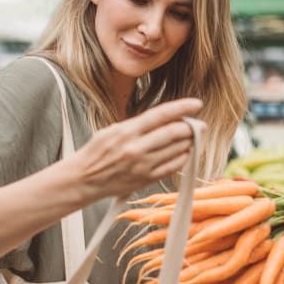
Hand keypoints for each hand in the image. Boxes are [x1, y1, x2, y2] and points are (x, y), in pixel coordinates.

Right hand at [71, 98, 204, 200]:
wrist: (84, 179)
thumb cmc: (97, 152)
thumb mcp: (113, 130)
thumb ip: (138, 124)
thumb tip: (164, 119)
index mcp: (127, 131)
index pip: (161, 115)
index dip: (182, 108)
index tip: (197, 104)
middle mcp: (136, 148)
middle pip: (174, 133)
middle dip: (191, 127)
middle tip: (199, 124)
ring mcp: (143, 165)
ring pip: (177, 150)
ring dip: (189, 142)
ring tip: (192, 137)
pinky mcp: (146, 179)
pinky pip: (173, 167)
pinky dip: (183, 158)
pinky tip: (185, 152)